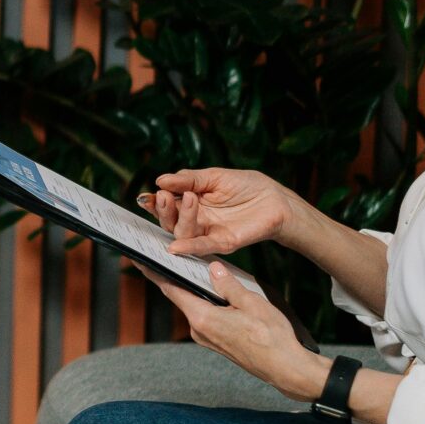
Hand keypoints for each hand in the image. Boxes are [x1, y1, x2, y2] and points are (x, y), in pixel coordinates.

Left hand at [132, 258, 324, 401]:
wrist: (285, 369)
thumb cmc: (272, 338)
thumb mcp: (252, 303)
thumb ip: (228, 285)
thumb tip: (212, 268)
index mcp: (202, 318)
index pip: (171, 290)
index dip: (154, 273)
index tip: (139, 260)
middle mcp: (199, 330)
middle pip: (181, 297)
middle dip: (175, 277)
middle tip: (167, 256)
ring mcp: (207, 338)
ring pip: (195, 307)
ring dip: (194, 289)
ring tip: (194, 268)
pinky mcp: (217, 342)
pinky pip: (205, 316)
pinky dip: (205, 302)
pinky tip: (214, 291)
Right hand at [137, 167, 305, 257]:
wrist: (277, 200)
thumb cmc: (247, 186)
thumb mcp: (214, 177)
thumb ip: (188, 180)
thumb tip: (160, 180)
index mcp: (191, 203)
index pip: (168, 205)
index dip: (156, 202)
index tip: (147, 197)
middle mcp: (196, 220)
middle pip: (170, 221)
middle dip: (164, 210)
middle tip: (164, 197)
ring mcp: (208, 232)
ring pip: (183, 233)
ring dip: (180, 219)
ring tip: (189, 199)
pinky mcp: (223, 243)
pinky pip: (202, 247)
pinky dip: (188, 247)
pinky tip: (176, 247)